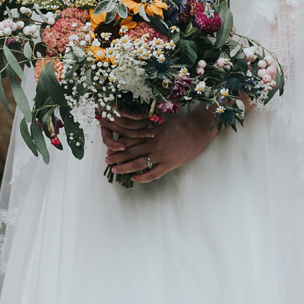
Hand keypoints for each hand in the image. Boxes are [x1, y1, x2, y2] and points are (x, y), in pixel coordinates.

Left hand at [99, 107, 215, 183]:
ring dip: (125, 167)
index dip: (118, 144)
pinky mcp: (169, 164)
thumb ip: (150, 132)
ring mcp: (161, 155)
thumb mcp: (162, 125)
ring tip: (115, 170)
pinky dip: (142, 177)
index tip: (109, 147)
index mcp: (150, 133)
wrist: (198, 129)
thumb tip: (139, 135)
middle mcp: (153, 144)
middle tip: (106, 160)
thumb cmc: (181, 126)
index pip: (130, 139)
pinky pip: (153, 174)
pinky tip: (134, 178)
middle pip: (130, 151)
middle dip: (117, 156)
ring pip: (138, 163)